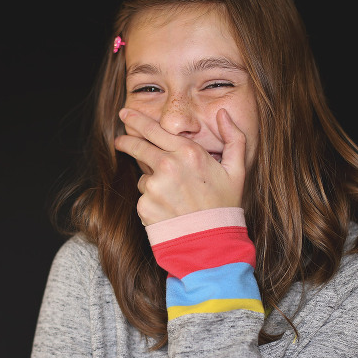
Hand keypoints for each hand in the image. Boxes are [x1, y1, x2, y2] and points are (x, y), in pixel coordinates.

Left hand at [114, 107, 245, 225]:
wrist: (212, 243)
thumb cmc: (225, 205)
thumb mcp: (237, 170)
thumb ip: (233, 137)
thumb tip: (223, 114)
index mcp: (187, 152)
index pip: (153, 130)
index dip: (136, 120)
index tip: (125, 114)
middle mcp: (167, 166)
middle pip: (137, 146)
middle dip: (126, 141)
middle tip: (119, 140)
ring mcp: (153, 187)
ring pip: (143, 176)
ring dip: (152, 181)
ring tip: (174, 197)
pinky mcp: (144, 206)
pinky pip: (143, 197)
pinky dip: (152, 201)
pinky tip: (169, 209)